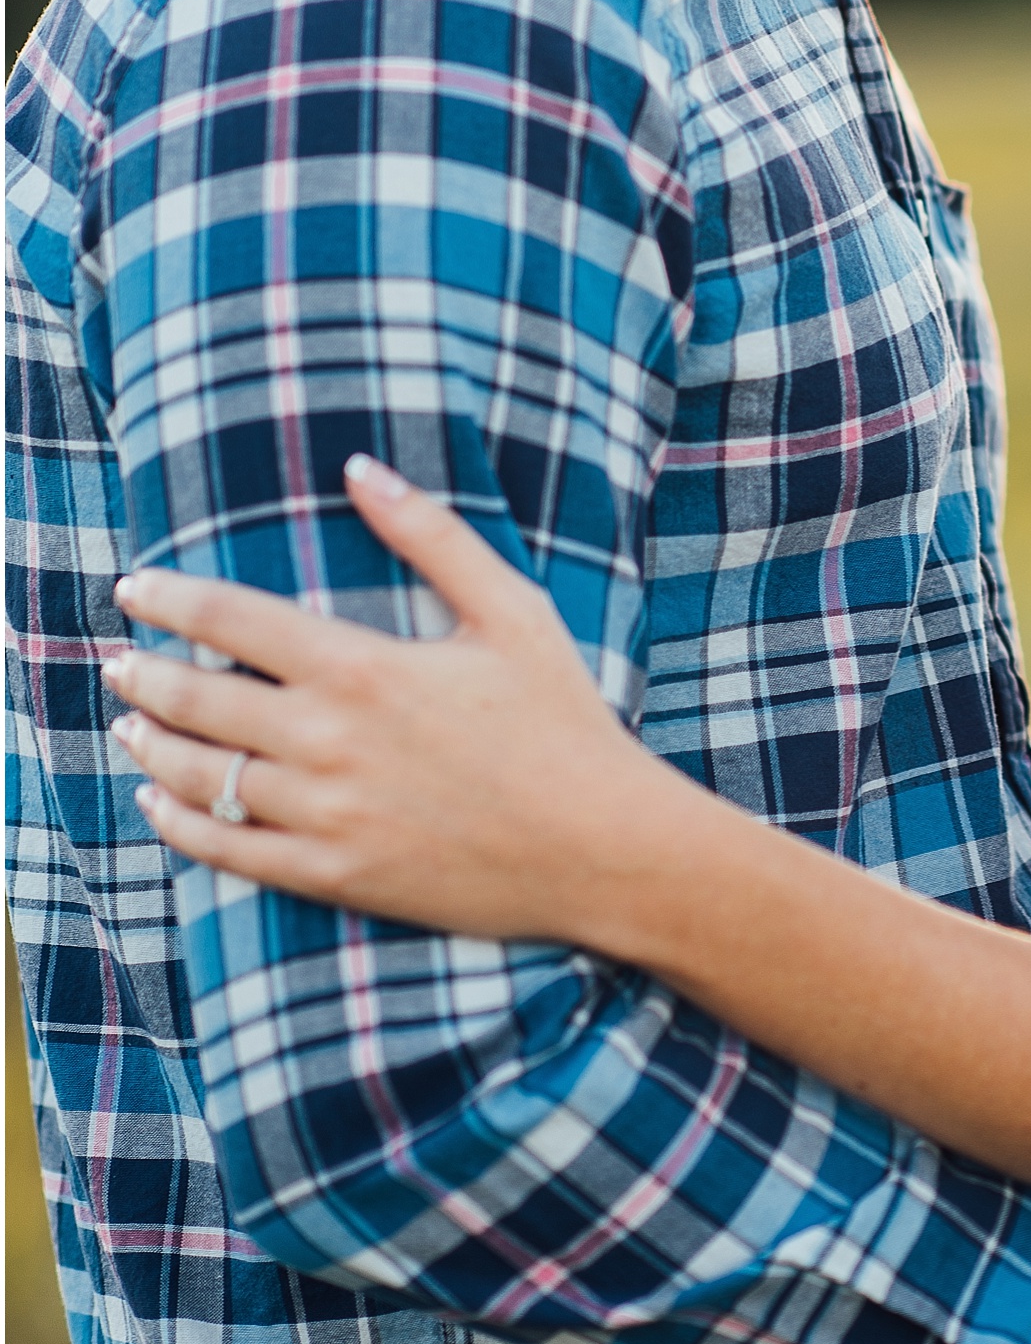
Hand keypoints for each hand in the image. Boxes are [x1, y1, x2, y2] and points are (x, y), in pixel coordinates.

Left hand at [106, 460, 676, 941]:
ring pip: (202, 775)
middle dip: (143, 673)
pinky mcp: (334, 875)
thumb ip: (432, 535)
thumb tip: (361, 468)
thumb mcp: (511, 610)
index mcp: (364, 668)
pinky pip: (228, 851)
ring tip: (128, 723)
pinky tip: (159, 801)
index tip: (135, 587)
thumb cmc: (563, 720)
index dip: (170, 599)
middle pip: (198, 698)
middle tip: (118, 659)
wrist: (601, 847)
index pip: (231, 619)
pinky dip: (178, 824)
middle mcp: (330, 741)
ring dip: (151, 743)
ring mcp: (326, 816)